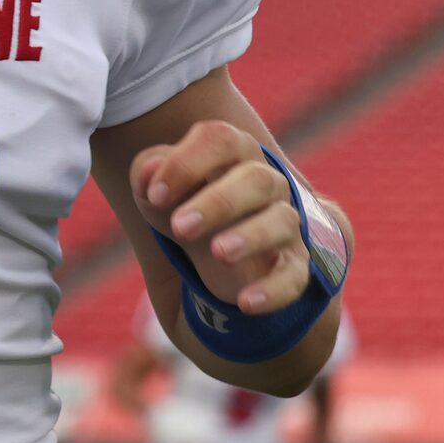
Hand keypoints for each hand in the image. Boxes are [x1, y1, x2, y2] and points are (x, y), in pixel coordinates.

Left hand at [130, 121, 306, 316]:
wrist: (215, 256)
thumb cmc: (186, 207)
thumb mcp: (159, 192)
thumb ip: (149, 173)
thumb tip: (149, 172)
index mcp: (232, 155)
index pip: (221, 140)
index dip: (187, 163)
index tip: (155, 195)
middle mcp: (266, 184)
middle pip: (256, 179)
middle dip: (218, 202)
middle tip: (181, 225)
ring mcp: (284, 224)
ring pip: (281, 221)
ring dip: (250, 236)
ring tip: (217, 252)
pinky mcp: (293, 265)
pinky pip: (294, 276)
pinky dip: (273, 290)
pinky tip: (245, 302)